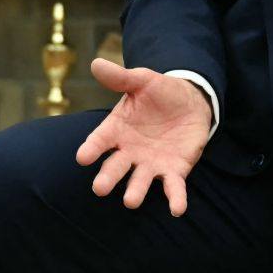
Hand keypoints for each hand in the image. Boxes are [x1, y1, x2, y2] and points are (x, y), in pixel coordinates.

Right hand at [75, 59, 212, 214]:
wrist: (190, 102)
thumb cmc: (159, 92)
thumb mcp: (141, 81)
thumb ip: (120, 78)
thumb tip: (96, 63)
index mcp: (117, 130)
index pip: (100, 141)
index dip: (92, 149)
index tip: (82, 157)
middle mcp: (129, 151)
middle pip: (116, 166)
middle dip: (108, 177)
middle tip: (100, 188)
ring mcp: (150, 163)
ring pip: (140, 180)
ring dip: (135, 191)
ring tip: (130, 201)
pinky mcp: (173, 171)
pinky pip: (173, 187)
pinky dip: (175, 199)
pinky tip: (177, 209)